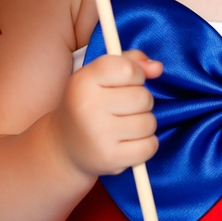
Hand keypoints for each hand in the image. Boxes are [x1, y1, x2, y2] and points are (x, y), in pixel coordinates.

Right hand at [53, 50, 162, 176]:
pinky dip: (146, 144)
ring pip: (149, 123)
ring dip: (145, 123)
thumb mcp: (100, 75)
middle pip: (143, 97)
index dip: (136, 74)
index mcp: (84, 81)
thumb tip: (157, 68)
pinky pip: (149, 146)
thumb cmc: (89, 103)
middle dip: (142, 101)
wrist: (64, 146)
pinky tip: (129, 142)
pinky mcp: (110, 158)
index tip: (127, 81)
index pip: (127, 69)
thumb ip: (131, 62)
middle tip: (125, 107)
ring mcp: (99, 135)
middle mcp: (88, 107)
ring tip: (126, 125)